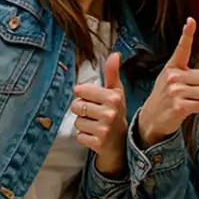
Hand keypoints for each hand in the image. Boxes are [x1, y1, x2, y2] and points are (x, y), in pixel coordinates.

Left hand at [71, 52, 128, 174]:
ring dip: (83, 124)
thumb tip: (115, 54)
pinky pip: (79, 136)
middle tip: (94, 114)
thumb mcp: (116, 92)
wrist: (121, 141)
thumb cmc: (116, 112)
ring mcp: (104, 129)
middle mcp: (110, 113)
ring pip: (77, 122)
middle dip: (82, 110)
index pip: (81, 90)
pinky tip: (95, 135)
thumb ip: (112, 73)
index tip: (92, 99)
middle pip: (76, 106)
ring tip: (95, 124)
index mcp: (113, 97)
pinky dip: (84, 137)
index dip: (83, 94)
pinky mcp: (98, 143)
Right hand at [134, 18, 198, 144]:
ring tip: (197, 101)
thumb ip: (192, 76)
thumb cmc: (166, 97)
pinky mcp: (180, 107)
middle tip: (197, 92)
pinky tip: (196, 108)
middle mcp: (173, 77)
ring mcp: (175, 92)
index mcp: (172, 67)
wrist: (152, 118)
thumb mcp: (172, 80)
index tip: (191, 20)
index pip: (182, 47)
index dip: (187, 33)